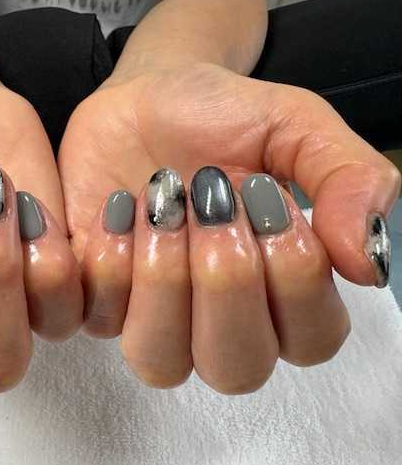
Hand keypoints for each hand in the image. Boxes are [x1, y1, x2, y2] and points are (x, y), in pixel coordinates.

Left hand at [59, 62, 399, 392]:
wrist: (148, 97)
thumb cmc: (228, 117)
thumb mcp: (299, 127)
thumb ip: (347, 180)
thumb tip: (367, 266)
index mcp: (280, 293)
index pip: (309, 340)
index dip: (293, 277)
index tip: (266, 195)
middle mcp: (217, 321)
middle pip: (234, 368)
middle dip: (226, 282)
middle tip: (212, 201)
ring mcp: (151, 316)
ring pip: (159, 360)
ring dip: (164, 280)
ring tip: (162, 206)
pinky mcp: (96, 297)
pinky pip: (98, 318)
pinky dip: (110, 262)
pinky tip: (118, 205)